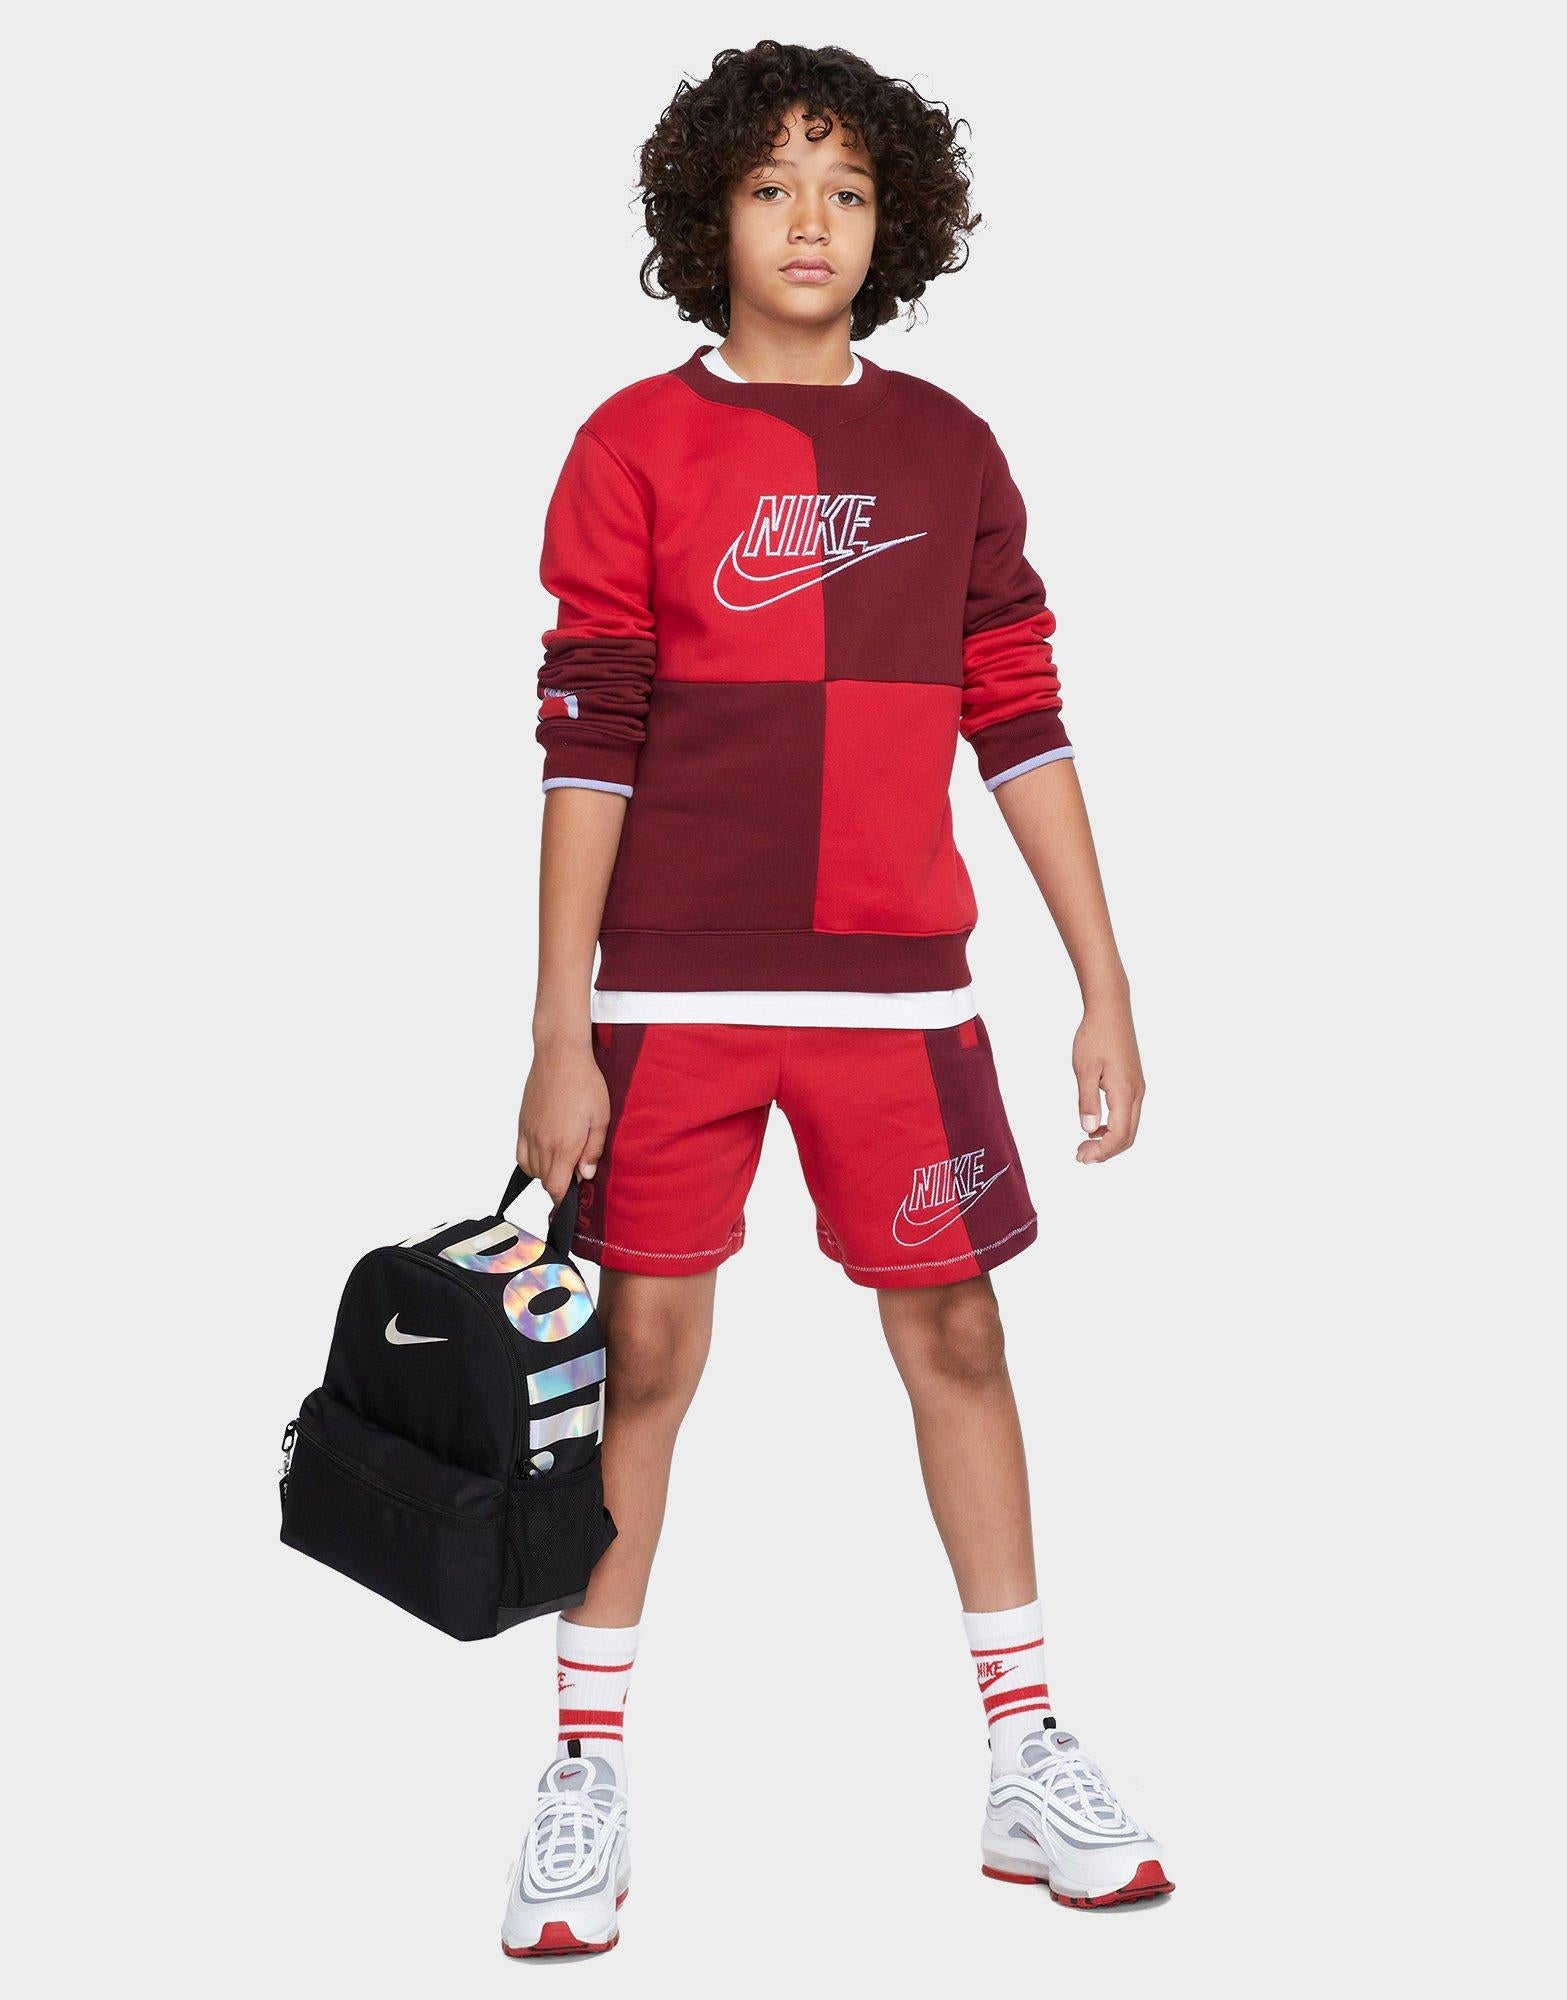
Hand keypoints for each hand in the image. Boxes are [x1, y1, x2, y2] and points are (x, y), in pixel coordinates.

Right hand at [517, 1038, 609, 1201]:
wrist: (560, 1056)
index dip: (565, 1199)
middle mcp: (543, 1143)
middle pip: (544, 1181)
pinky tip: (544, 1154)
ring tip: (562, 1162)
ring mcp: (530, 1133)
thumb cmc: (585, 1083)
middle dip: (559, 1184)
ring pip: (531, 1170)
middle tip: (575, 1174)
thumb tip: (586, 1175)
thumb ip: (593, 1150)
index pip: (556, 1187)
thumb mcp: (601, 1118)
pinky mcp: (522, 1124)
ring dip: (545, 1173)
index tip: (574, 1198)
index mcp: (564, 1145)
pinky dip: (530, 1162)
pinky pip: (520, 1155)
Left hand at [1073, 999, 1144, 1163]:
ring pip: (1130, 1126)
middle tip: (1080, 1156)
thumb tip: (1088, 1129)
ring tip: (1085, 1144)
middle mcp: (1136, 1093)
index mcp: (1125, 1091)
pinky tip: (1095, 1126)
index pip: (1118, 1135)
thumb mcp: (1084, 1068)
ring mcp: (1138, 1088)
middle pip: (1128, 1136)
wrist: (1111, 1010)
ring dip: (1110, 1140)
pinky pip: (1128, 1114)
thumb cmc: (1095, 1036)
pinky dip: (1114, 1127)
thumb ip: (1087, 1100)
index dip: (1101, 1151)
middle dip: (1106, 1151)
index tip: (1080, 1156)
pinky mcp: (1134, 1083)